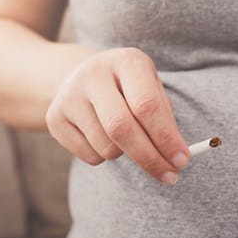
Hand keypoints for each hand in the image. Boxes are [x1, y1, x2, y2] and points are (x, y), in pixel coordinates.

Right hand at [46, 47, 189, 184]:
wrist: (78, 77)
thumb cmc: (127, 88)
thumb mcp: (149, 89)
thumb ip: (165, 118)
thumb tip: (177, 157)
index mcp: (126, 61)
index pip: (147, 105)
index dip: (166, 137)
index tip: (182, 161)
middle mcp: (94, 73)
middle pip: (122, 128)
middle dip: (149, 158)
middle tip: (169, 176)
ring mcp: (69, 95)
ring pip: (107, 147)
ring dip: (125, 154)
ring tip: (123, 136)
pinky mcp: (55, 118)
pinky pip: (89, 156)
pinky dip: (104, 157)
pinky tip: (101, 136)